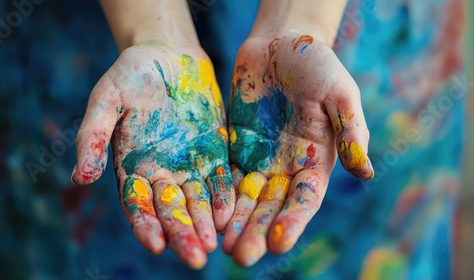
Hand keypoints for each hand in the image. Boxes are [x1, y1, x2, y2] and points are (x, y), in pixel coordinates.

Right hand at [72, 43, 234, 268]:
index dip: (146, 224)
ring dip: (207, 222)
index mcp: (132, 166)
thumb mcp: (106, 99)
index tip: (156, 244)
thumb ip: (93, 135)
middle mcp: (162, 172)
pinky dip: (225, 196)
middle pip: (172, 210)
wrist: (168, 54)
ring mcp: (190, 164)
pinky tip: (232, 214)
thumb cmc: (131, 73)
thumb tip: (82, 177)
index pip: (138, 204)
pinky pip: (221, 178)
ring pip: (198, 200)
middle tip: (196, 258)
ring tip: (216, 244)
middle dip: (183, 234)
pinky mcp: (214, 152)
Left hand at [223, 34, 373, 265]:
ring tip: (221, 245)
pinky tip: (209, 214)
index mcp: (315, 160)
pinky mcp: (236, 146)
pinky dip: (219, 196)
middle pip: (271, 206)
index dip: (292, 221)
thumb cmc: (317, 64)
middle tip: (241, 256)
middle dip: (256, 230)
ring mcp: (260, 158)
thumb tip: (366, 172)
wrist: (280, 43)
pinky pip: (226, 176)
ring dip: (235, 222)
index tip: (279, 243)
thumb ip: (351, 130)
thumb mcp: (340, 93)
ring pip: (246, 198)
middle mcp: (287, 166)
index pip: (304, 199)